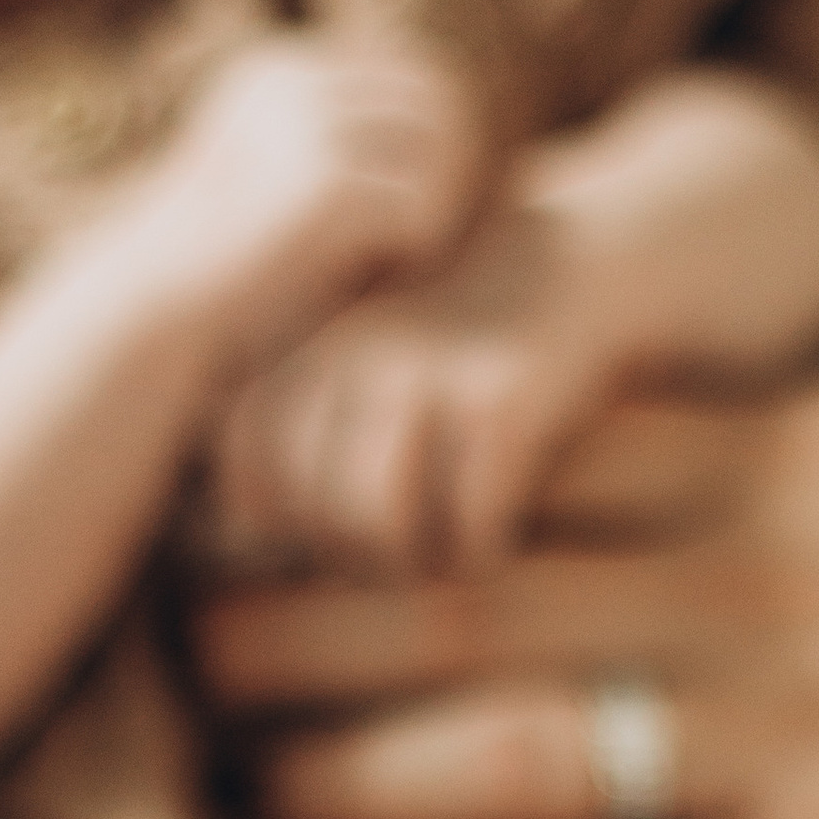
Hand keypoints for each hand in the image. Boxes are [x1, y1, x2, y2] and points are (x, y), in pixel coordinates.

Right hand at [152, 35, 482, 361]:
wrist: (163, 296)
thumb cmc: (229, 248)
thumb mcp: (282, 164)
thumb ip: (345, 130)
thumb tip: (453, 111)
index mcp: (280, 65)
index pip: (408, 70)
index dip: (437, 135)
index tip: (420, 194)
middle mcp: (293, 79)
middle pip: (433, 100)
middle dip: (449, 165)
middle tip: (426, 224)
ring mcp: (307, 125)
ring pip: (436, 150)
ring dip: (436, 206)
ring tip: (401, 249)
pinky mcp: (324, 181)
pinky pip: (419, 206)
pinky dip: (415, 244)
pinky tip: (381, 269)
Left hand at [194, 350, 818, 818]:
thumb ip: (749, 418)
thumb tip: (597, 408)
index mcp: (755, 467)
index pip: (494, 457)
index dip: (341, 475)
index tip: (229, 488)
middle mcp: (733, 598)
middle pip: (454, 599)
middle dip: (290, 621)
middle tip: (165, 644)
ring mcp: (773, 746)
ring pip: (509, 755)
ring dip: (352, 779)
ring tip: (240, 795)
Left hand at [195, 196, 620, 576]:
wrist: (582, 254)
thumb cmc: (460, 333)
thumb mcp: (368, 348)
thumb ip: (302, 418)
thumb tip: (236, 536)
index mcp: (314, 340)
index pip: (246, 450)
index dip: (263, 513)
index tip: (305, 542)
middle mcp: (358, 351)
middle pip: (311, 500)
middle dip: (347, 554)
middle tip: (390, 562)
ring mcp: (430, 372)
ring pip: (378, 519)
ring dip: (408, 564)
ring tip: (435, 562)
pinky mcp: (505, 400)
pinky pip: (468, 518)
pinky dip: (475, 553)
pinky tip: (489, 546)